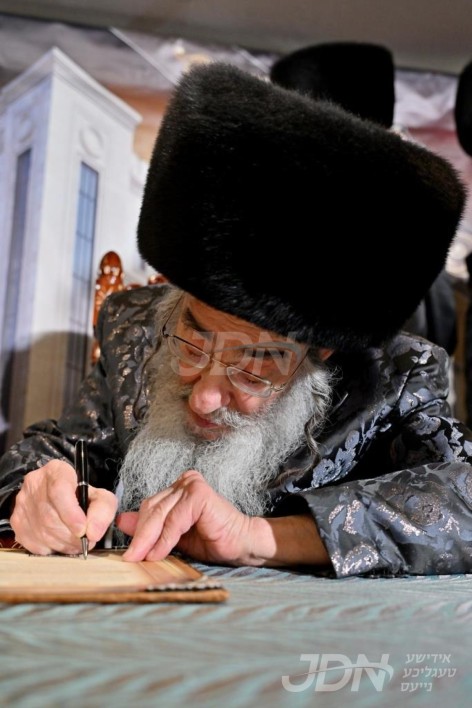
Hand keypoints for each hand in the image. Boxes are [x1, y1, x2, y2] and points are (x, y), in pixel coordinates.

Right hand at [10, 460, 117, 554]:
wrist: (57, 496)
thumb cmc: (81, 496)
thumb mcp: (98, 496)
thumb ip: (103, 509)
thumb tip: (93, 533)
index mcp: (56, 471)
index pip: (59, 491)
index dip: (71, 514)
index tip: (83, 531)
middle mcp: (34, 484)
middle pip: (51, 517)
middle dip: (73, 536)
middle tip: (86, 542)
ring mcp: (22, 503)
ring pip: (43, 533)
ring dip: (64, 545)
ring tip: (76, 543)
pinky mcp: (17, 522)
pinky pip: (34, 544)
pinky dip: (52, 549)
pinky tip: (60, 542)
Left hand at [117, 470, 254, 563]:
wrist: (242, 544)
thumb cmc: (213, 540)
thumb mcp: (175, 537)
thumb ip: (152, 528)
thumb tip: (122, 522)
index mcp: (178, 489)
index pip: (149, 507)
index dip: (138, 530)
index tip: (128, 552)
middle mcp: (184, 482)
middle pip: (152, 509)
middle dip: (140, 536)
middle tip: (130, 558)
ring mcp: (191, 484)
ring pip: (161, 515)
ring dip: (149, 540)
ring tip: (142, 559)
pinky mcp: (199, 493)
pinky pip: (174, 519)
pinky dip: (165, 539)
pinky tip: (159, 553)